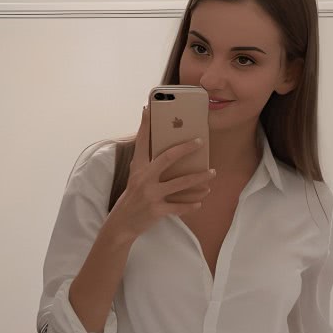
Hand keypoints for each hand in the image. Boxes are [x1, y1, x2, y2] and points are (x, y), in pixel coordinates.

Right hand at [103, 105, 215, 243]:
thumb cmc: (132, 197)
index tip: (149, 108)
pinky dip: (191, 205)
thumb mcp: (135, 177)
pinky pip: (179, 207)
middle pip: (168, 158)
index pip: (142, 142)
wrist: (121, 224)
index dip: (145, 125)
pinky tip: (201, 201)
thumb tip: (164, 148)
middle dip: (186, 148)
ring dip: (199, 178)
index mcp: (138, 168)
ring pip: (180, 183)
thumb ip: (147, 162)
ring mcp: (150, 195)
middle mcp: (143, 179)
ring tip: (212, 173)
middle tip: (200, 141)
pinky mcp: (156, 211)